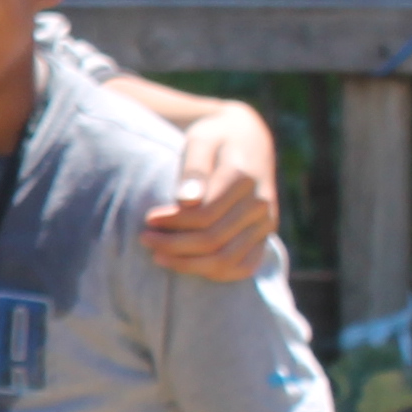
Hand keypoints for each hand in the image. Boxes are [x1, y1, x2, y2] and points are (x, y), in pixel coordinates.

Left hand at [143, 106, 278, 282]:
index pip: (205, 215)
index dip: (173, 222)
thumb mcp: (200, 139)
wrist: (247, 138)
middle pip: (213, 240)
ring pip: (228, 259)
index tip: (148, 219)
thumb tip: (186, 199)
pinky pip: (244, 266)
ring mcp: (266, 222)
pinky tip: (186, 265)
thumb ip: (193, 168)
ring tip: (158, 256)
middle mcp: (260, 203)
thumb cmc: (215, 137)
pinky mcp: (265, 235)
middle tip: (145, 239)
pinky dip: (215, 274)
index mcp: (244, 178)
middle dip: (174, 244)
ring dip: (189, 264)